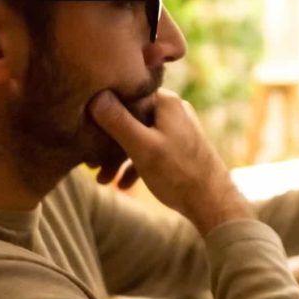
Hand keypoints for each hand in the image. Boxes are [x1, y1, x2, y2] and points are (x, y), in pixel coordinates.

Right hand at [87, 89, 253, 234]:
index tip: (84, 133)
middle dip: (108, 143)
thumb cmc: (179, 174)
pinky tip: (123, 184)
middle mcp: (173, 109)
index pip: (124, 95)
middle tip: (90, 165)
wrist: (214, 203)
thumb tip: (95, 96)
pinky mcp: (180, 146)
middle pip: (130, 118)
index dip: (101, 114)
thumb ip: (118, 121)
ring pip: (138, 136)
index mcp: (165, 101)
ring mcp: (178, 128)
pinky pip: (151, 149)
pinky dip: (136, 164)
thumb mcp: (142, 147)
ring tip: (103, 180)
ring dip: (119, 158)